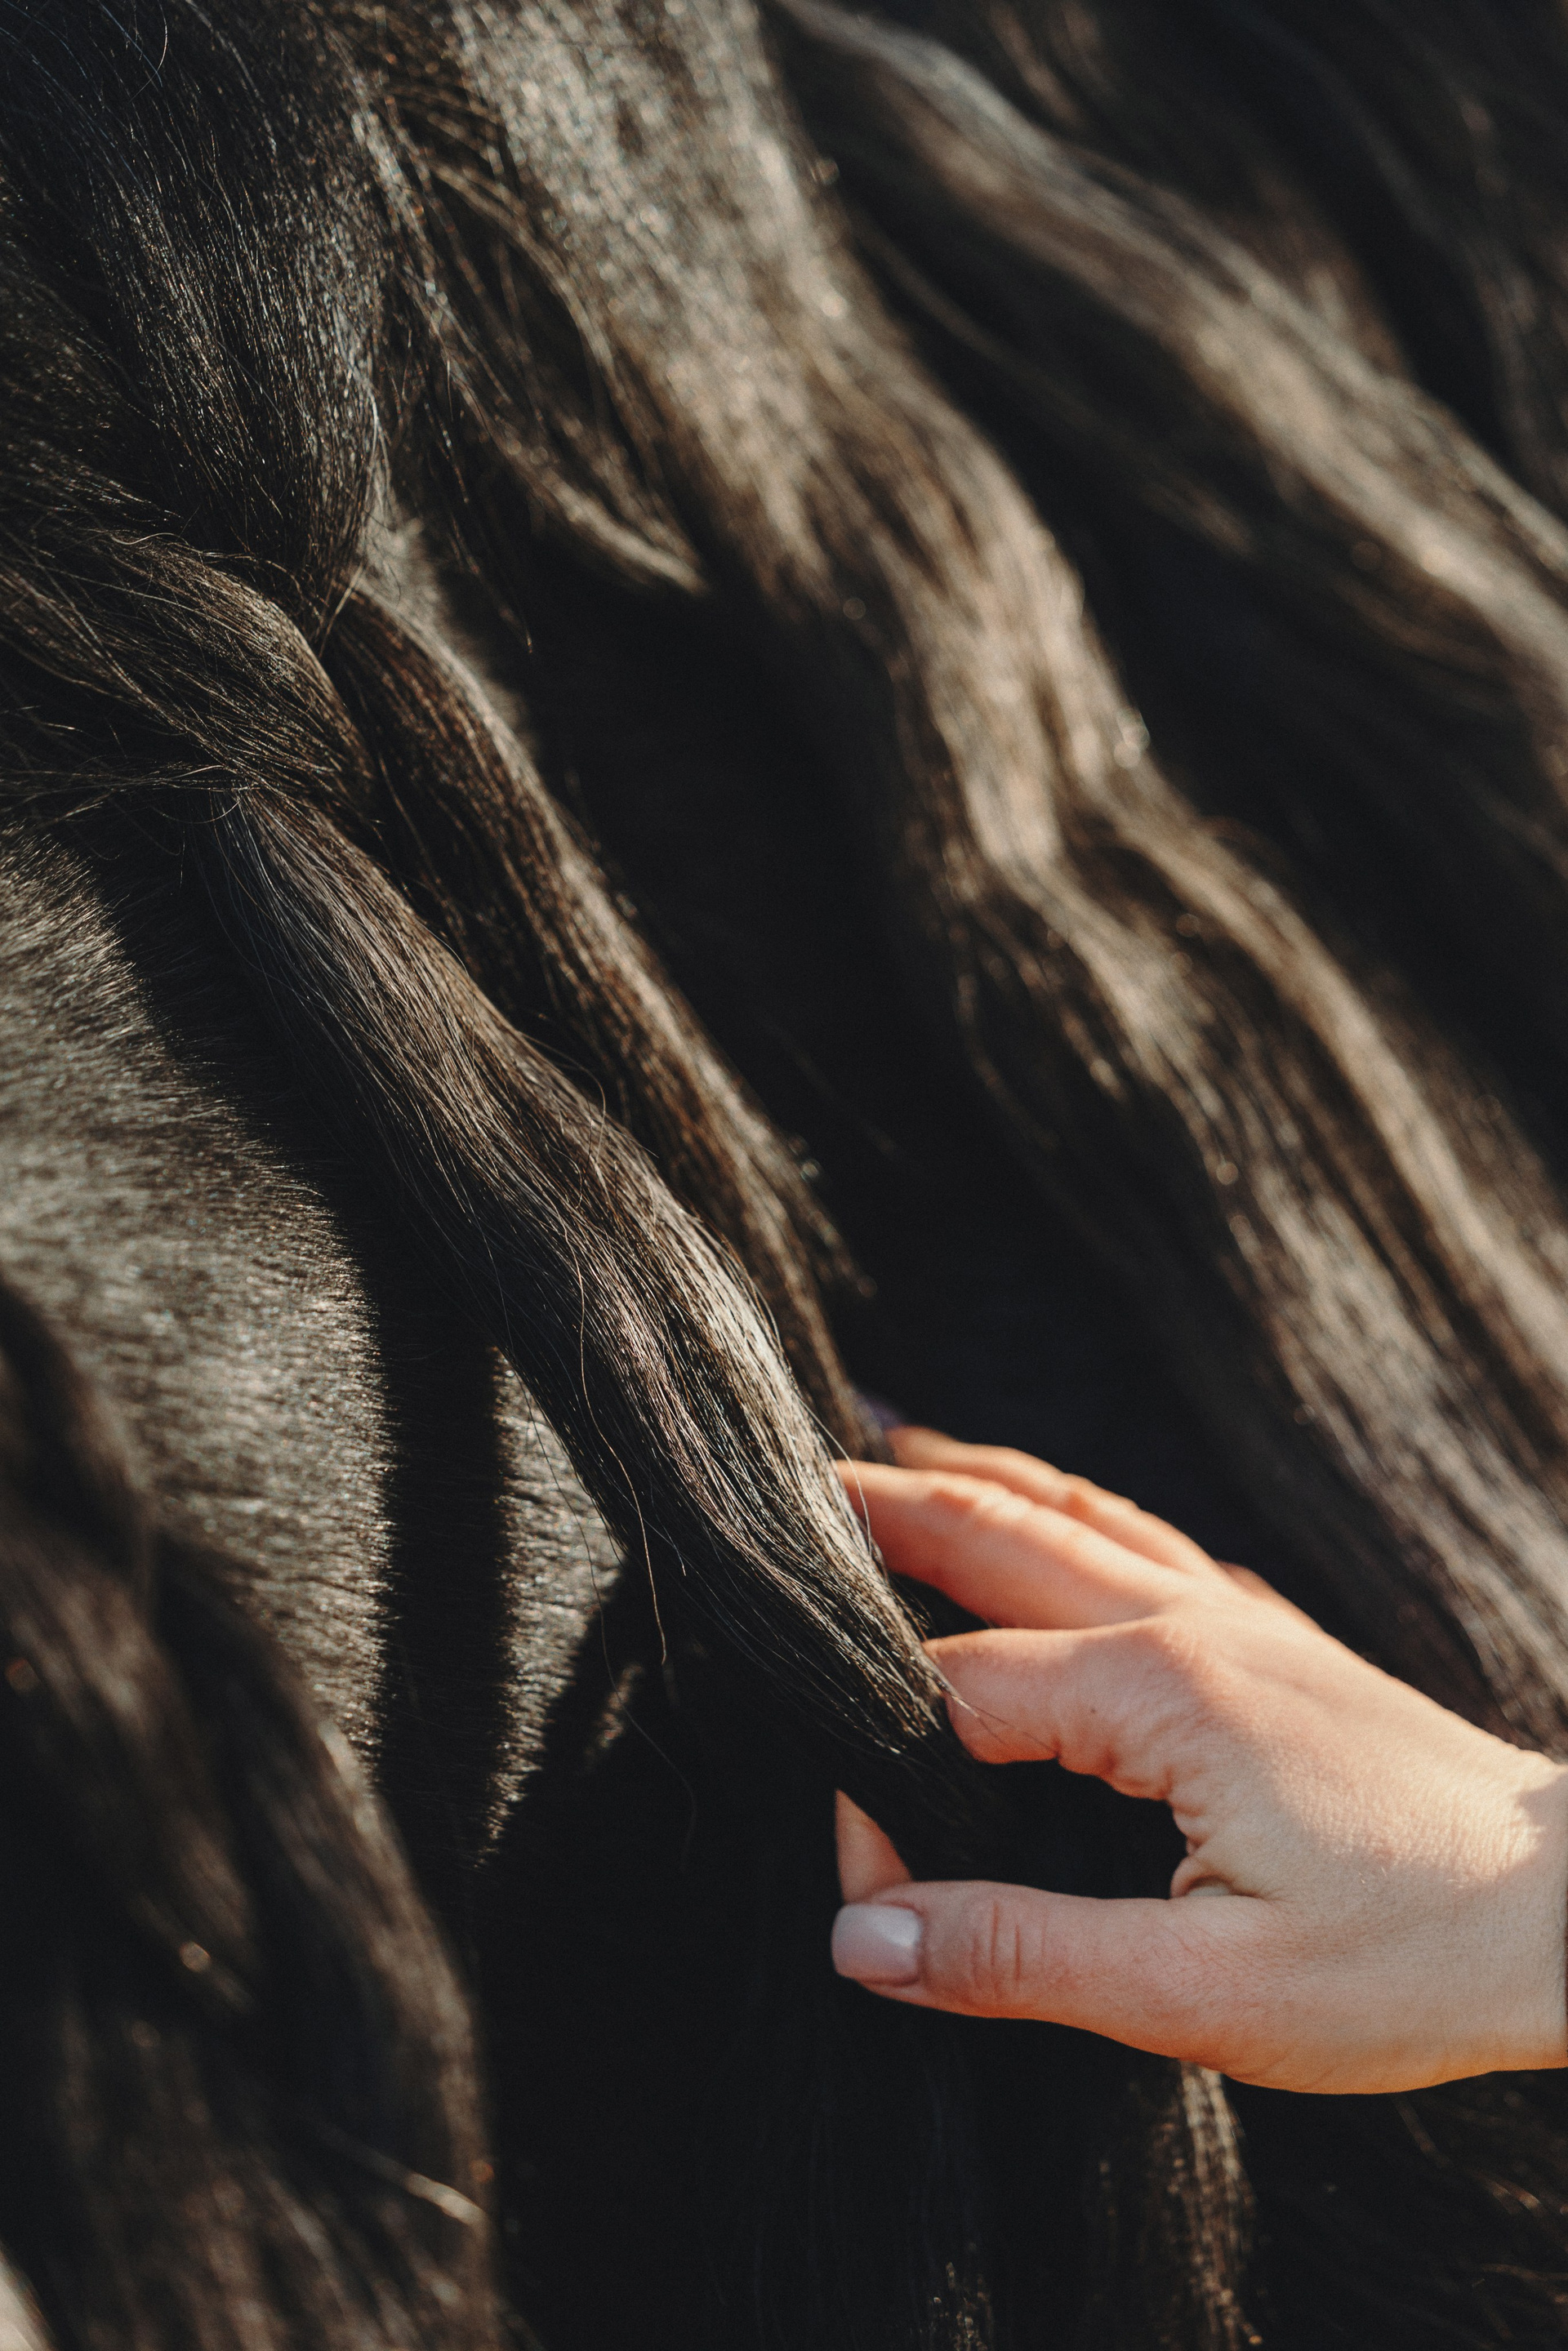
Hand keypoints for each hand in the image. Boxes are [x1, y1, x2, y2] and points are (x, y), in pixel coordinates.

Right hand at [831, 1429, 1567, 2093]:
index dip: (882, 1777)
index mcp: (1156, 1689)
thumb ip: (1019, 1957)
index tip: (865, 1886)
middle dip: (887, 1507)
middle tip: (788, 1480)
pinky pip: (1143, 1540)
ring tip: (893, 1445)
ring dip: (974, 1480)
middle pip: (1002, 1536)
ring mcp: (1241, 1619)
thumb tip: (863, 1935)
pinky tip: (1058, 1514)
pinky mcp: (1278, 1642)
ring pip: (1075, 1515)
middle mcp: (1189, 1622)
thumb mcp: (1207, 1994)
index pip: (953, 1700)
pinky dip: (1068, 1507)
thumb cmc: (1417, 1955)